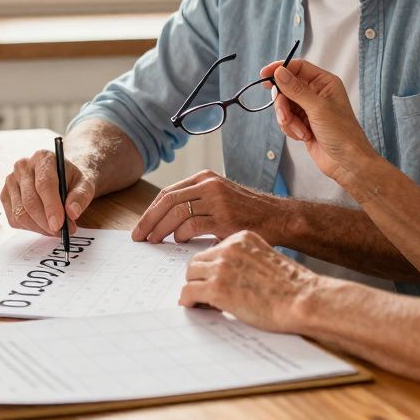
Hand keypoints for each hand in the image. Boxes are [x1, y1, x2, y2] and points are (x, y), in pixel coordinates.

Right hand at [0, 149, 96, 234]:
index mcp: (43, 158)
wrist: (61, 177)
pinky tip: (43, 224)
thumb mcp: (85, 184)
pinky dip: (30, 228)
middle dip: (46, 222)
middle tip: (62, 232)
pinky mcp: (5, 196)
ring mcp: (11, 181)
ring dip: (39, 228)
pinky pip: (14, 219)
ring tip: (56, 229)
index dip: (51, 207)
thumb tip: (72, 212)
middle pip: (30, 201)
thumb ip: (81, 196)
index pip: (44, 184)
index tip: (59, 225)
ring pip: (20, 213)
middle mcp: (23, 167)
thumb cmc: (72, 180)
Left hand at [130, 170, 284, 243]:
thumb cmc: (248, 214)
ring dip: (160, 229)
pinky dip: (181, 235)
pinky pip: (192, 226)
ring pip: (176, 213)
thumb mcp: (220, 199)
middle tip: (139, 237)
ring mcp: (217, 200)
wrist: (280, 218)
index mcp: (205, 178)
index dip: (150, 211)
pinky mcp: (224, 218)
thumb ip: (196, 203)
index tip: (140, 227)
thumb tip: (165, 222)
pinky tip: (179, 242)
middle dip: (149, 220)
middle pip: (167, 201)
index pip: (168, 192)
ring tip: (154, 242)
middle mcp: (209, 185)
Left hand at [178, 230, 317, 333]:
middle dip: (198, 276)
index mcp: (242, 238)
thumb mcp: (266, 262)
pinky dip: (187, 299)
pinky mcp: (217, 288)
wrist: (303, 300)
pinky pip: (189, 291)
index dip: (210, 267)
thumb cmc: (292, 287)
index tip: (209, 278)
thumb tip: (228, 278)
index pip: (213, 250)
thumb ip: (246, 262)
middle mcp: (230, 248)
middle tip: (199, 291)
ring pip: (190, 274)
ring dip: (192, 287)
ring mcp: (222, 267)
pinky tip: (192, 305)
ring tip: (198, 300)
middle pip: (198, 260)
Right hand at [261, 59, 383, 197]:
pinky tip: (303, 137)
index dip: (280, 69)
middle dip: (283, 103)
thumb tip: (279, 72)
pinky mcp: (302, 124)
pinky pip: (286, 119)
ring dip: (287, 119)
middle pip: (286, 87)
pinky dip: (290, 128)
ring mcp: (308, 109)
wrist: (347, 163)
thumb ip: (296, 89)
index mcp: (324, 83)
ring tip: (300, 131)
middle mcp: (316, 93)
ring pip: (284, 105)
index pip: (298, 67)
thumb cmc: (341, 133)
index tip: (264, 75)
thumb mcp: (317, 108)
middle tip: (285, 114)